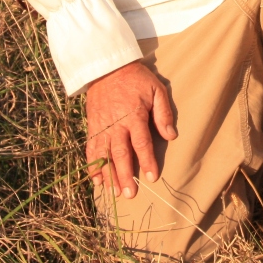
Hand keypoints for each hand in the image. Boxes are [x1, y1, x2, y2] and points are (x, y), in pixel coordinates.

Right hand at [85, 60, 176, 198]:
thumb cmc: (136, 79)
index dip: (147, 161)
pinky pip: (91, 149)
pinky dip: (92, 166)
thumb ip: (164, 113)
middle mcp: (116, 124)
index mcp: (134, 115)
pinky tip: (96, 180)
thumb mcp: (156, 89)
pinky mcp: (92, 127)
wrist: (107, 68)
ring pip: (104, 155)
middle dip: (125, 175)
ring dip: (109, 175)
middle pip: (121, 154)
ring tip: (114, 192)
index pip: (141, 143)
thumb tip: (171, 135)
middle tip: (130, 194)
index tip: (152, 177)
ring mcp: (102, 127)